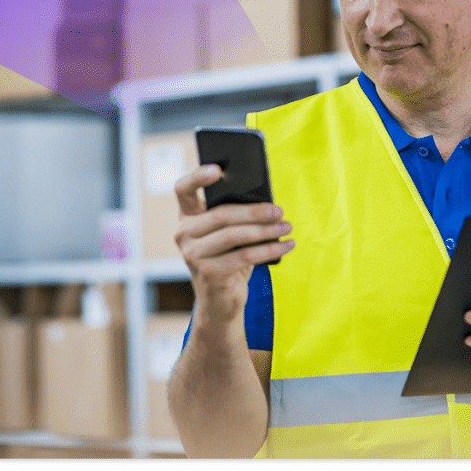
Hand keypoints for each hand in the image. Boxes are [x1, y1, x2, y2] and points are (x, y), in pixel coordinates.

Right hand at [174, 164, 294, 325]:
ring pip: (234, 235)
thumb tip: (267, 202)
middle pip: (221, 214)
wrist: (220, 301)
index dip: (198, 177)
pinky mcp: (208, 273)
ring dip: (266, 231)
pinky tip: (286, 246)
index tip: (218, 168)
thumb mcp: (230, 235)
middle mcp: (183, 234)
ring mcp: (192, 255)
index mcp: (187, 217)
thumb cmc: (229, 260)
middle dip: (254, 211)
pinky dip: (269, 250)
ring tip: (287, 227)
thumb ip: (237, 216)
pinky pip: (244, 256)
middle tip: (279, 211)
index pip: (183, 189)